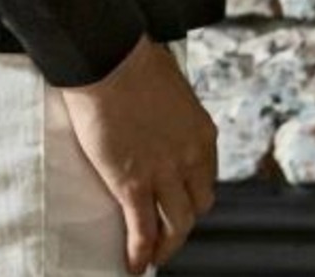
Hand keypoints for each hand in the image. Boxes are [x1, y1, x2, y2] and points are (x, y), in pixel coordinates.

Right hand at [59, 33, 217, 274]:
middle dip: (183, 220)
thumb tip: (161, 115)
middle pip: (197, 206)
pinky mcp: (133, 184)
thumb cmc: (132, 59)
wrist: (108, 57)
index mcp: (202, 133)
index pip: (206, 178)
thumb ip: (172, 111)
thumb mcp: (170, 85)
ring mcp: (163, 174)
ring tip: (154, 255)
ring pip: (176, 225)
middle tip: (167, 227)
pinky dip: (140, 253)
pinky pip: (143, 230)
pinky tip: (133, 264)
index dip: (192, 193)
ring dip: (166, 245)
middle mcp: (191, 158)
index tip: (180, 200)